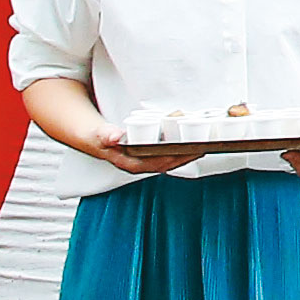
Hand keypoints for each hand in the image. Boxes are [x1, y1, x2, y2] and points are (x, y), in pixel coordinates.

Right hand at [72, 109, 197, 176]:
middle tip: (208, 143)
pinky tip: (193, 137)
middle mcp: (143, 164)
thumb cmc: (97, 137)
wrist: (91, 136)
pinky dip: (181, 145)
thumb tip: (115, 137)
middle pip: (172, 162)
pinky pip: (170, 151)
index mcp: (133, 164)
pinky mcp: (150, 152)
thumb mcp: (99, 135)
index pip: (162, 164)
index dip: (179, 158)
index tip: (195, 150)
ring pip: (173, 157)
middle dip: (190, 154)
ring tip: (206, 139)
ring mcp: (147, 159)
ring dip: (188, 150)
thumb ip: (106, 136)